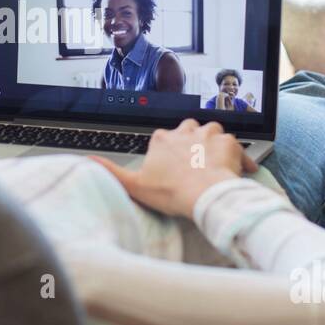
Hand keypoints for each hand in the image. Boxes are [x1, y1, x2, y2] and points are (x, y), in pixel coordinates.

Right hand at [89, 119, 258, 218]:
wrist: (205, 195)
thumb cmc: (172, 192)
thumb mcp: (135, 185)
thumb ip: (111, 172)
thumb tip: (86, 161)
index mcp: (162, 139)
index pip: (164, 136)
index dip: (168, 150)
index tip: (171, 165)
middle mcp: (186, 131)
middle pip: (189, 129)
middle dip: (192, 141)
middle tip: (194, 161)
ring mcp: (209, 135)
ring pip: (213, 131)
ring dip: (214, 144)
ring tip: (214, 162)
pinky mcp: (230, 143)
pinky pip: (236, 147)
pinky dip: (238, 158)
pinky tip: (238, 170)